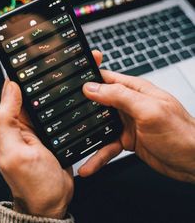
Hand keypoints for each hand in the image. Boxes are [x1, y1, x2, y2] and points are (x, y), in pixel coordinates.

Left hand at [0, 51, 102, 218]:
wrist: (53, 202)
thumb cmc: (32, 183)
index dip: (28, 72)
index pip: (18, 89)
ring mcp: (45, 126)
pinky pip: (65, 112)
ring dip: (66, 85)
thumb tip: (9, 87)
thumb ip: (6, 120)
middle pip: (40, 91)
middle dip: (53, 74)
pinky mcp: (59, 132)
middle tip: (67, 57)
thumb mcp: (13, 152)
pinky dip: (73, 101)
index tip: (40, 55)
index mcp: (14, 122)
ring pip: (55, 99)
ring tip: (81, 69)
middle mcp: (28, 122)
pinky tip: (85, 93)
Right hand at [79, 52, 194, 182]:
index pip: (106, 78)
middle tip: (63, 113)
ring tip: (71, 141)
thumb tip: (92, 87)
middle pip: (99, 102)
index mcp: (135, 90)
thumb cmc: (180, 132)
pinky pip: (107, 146)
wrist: (193, 162)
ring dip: (87, 134)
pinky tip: (88, 165)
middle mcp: (128, 104)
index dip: (88, 78)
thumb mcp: (148, 110)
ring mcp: (127, 123)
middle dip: (82, 107)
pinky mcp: (127, 140)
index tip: (69, 82)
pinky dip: (97, 155)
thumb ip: (119, 96)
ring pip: (100, 126)